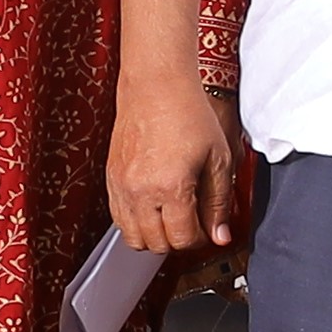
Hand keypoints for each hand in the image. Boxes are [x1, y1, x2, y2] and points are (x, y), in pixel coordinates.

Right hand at [110, 74, 253, 253]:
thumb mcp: (219, 159)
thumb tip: (221, 235)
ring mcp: (121, 186)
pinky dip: (135, 222)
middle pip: (157, 244)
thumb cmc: (188, 115)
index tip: (208, 228)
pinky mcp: (110, 178)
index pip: (183, 239)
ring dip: (154, 236)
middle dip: (178, 239)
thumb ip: (219, 202)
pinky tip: (153, 208)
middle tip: (192, 223)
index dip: (201, 238)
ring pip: (133, 238)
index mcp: (170, 188)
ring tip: (172, 218)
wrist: (156, 87)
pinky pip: (117, 218)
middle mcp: (141, 191)